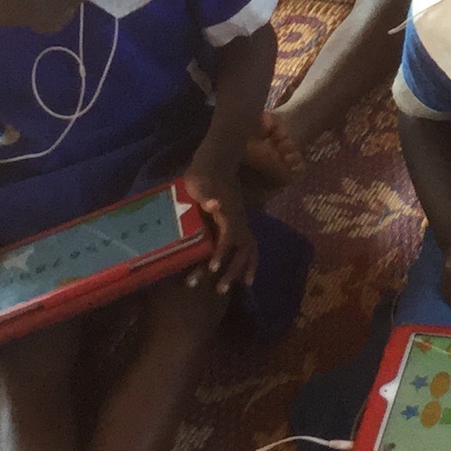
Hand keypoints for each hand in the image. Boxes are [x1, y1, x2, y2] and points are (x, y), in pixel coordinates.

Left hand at [186, 166, 255, 292]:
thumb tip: (214, 203)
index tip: (213, 269)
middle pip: (242, 249)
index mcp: (229, 211)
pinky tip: (245, 279)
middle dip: (231, 270)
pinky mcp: (239, 226)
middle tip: (217, 289)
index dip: (222, 252)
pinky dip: (250, 264)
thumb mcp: (200, 179)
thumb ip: (206, 191)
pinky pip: (249, 248)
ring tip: (226, 290)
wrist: (217, 161)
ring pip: (248, 251)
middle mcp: (240, 220)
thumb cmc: (204, 172)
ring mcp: (242, 223)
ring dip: (239, 271)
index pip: (229, 236)